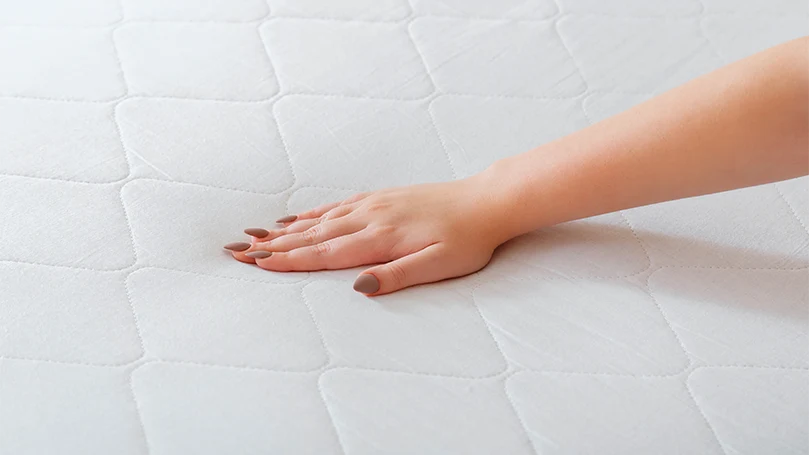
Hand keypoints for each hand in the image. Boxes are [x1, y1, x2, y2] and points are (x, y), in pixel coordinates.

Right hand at [224, 173, 512, 295]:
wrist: (487, 201)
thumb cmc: (468, 239)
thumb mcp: (440, 265)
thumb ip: (398, 275)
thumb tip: (358, 286)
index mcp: (381, 239)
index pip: (325, 254)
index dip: (288, 260)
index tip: (256, 262)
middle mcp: (370, 218)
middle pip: (312, 235)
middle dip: (273, 245)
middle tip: (236, 250)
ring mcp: (374, 205)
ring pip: (320, 219)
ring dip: (286, 229)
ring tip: (256, 234)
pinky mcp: (382, 198)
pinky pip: (338, 206)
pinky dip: (313, 213)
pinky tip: (299, 217)